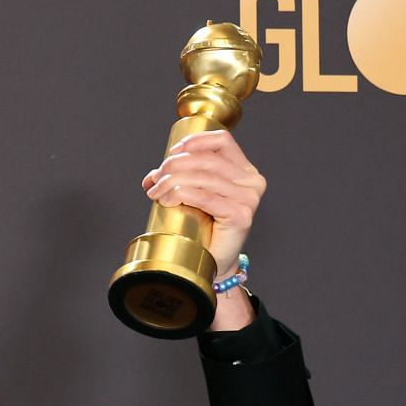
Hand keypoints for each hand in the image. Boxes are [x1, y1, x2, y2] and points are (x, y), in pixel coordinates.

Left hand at [141, 130, 266, 274]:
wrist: (214, 264)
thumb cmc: (205, 231)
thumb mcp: (194, 196)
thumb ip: (179, 180)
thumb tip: (153, 175)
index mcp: (245, 172)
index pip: (222, 141)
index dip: (195, 141)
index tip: (172, 153)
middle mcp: (252, 182)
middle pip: (207, 160)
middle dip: (175, 165)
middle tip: (156, 179)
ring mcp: (249, 199)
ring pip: (203, 177)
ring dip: (172, 181)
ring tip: (156, 192)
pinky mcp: (241, 215)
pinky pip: (205, 197)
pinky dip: (181, 194)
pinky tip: (167, 200)